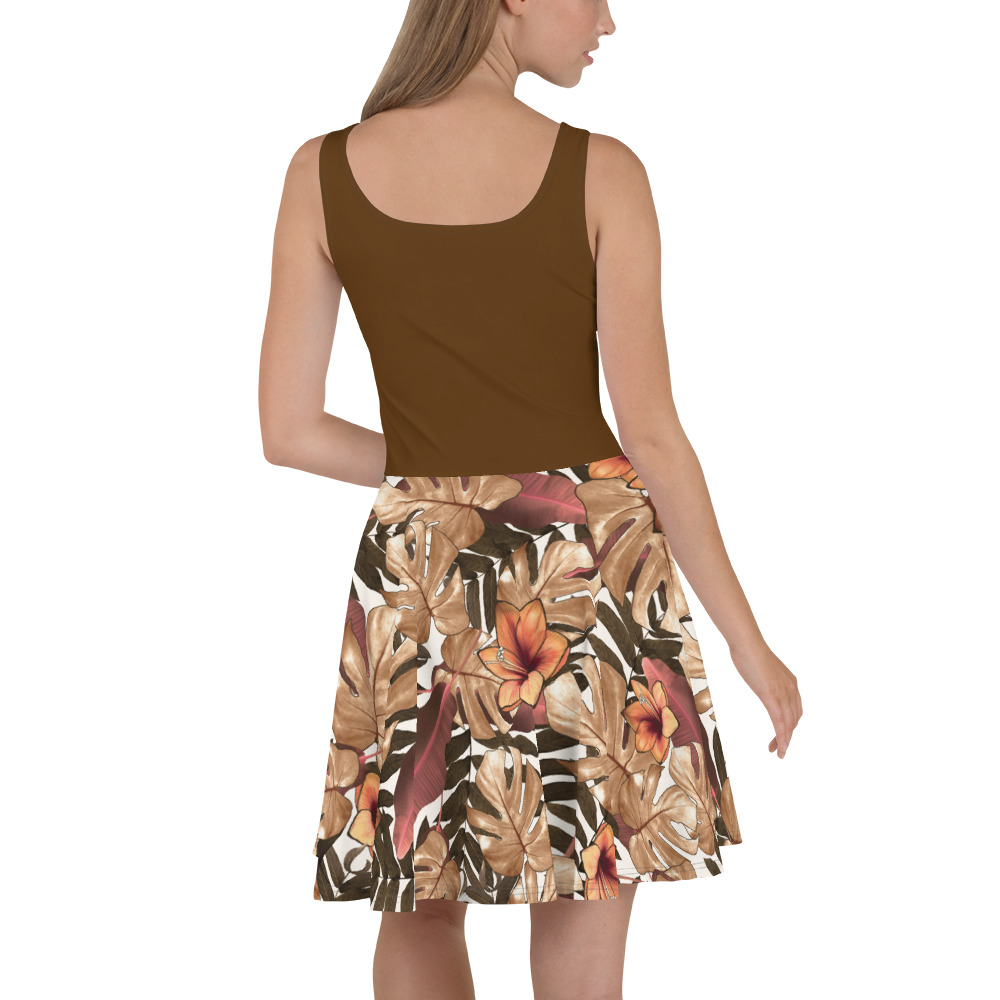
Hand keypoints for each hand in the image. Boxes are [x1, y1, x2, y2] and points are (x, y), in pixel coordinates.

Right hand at [729, 642, 801, 758]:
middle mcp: (791, 689)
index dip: (790, 725)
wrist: (746, 643)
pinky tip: (780, 746)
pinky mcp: (772, 696)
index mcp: (791, 683)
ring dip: (785, 740)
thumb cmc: (749, 651)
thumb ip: (767, 679)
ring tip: (779, 752)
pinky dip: (781, 736)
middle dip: (787, 736)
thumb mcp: (763, 669)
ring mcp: (783, 693)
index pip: (795, 710)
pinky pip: (779, 721)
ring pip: (788, 723)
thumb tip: (762, 681)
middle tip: (778, 749)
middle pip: (794, 719)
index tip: (782, 735)